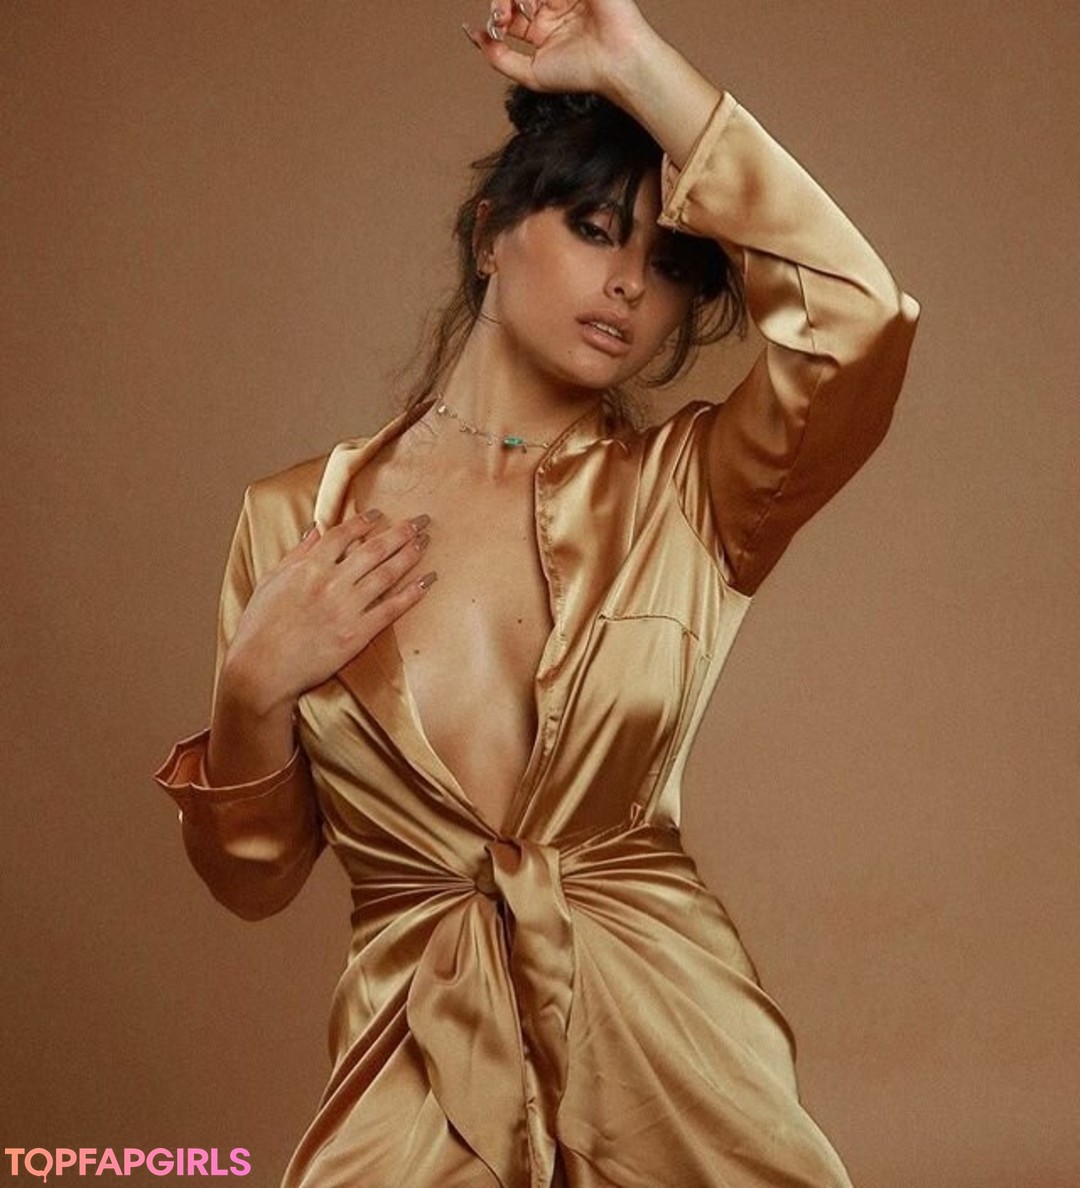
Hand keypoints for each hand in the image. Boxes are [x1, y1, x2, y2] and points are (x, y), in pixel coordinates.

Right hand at [220, 512, 434, 714]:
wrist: (261, 670)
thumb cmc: (259, 628)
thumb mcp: (271, 582)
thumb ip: (296, 554)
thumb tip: (315, 530)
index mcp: (307, 568)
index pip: (342, 535)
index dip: (364, 521)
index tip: (379, 514)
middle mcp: (330, 583)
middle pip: (374, 549)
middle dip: (400, 531)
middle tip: (421, 520)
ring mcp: (346, 609)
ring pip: (387, 574)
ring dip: (410, 554)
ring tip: (426, 541)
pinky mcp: (357, 634)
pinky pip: (391, 609)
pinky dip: (412, 593)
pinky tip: (427, 580)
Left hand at [466, 0, 662, 99]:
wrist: (616, 62)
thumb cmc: (581, 73)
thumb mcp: (530, 75)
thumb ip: (499, 59)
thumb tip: (475, 37)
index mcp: (542, 28)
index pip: (508, 12)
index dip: (494, 18)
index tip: (492, 29)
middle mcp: (552, 7)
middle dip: (500, 3)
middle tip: (503, 20)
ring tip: (524, 13)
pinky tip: (537, 4)